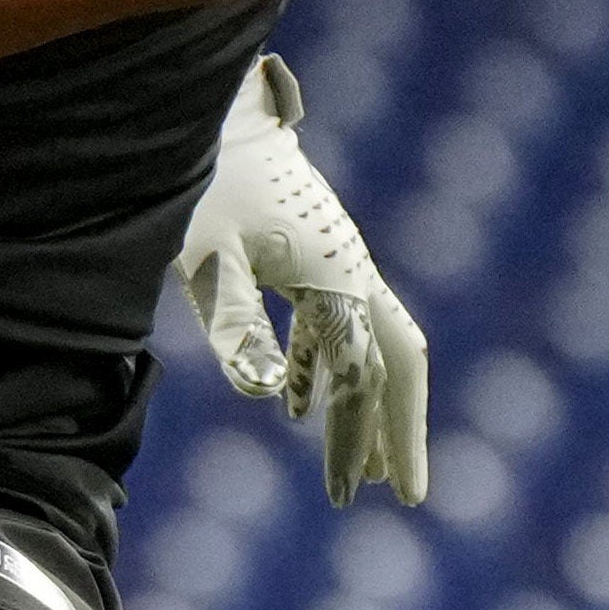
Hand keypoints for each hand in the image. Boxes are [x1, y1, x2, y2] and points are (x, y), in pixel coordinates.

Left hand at [172, 58, 428, 503]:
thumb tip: (265, 397)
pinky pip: (338, 326)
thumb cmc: (204, 183)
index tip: (343, 496)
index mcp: (337, 278)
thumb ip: (236, 324)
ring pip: (371, 347)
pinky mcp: (316, 254)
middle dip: (399, 432)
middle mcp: (352, 272)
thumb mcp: (206, 258)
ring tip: (361, 473)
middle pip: (397, 364)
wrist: (213, 112)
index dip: (357, 438)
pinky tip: (300, 409)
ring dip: (366, 410)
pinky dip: (327, 372)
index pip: (361, 376)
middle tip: (404, 496)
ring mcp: (339, 262)